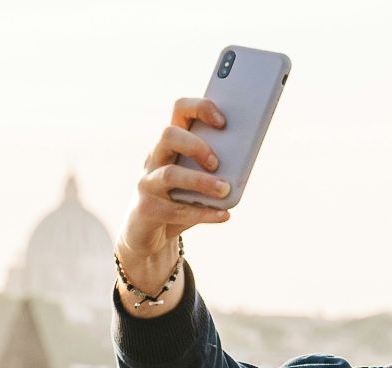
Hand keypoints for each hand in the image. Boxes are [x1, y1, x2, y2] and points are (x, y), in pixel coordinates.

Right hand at [117, 97, 233, 291]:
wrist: (148, 233)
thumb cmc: (179, 199)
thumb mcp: (197, 180)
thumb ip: (215, 169)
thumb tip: (244, 166)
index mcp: (171, 143)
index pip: (180, 110)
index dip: (200, 108)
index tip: (223, 122)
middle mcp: (155, 158)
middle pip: (169, 135)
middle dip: (196, 145)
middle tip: (217, 163)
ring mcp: (147, 183)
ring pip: (171, 174)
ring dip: (202, 182)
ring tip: (225, 190)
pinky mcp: (147, 209)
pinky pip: (176, 210)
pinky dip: (203, 213)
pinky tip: (224, 215)